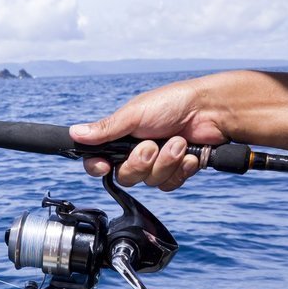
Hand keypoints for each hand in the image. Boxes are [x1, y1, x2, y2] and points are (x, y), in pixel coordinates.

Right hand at [69, 75, 234, 190]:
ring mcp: (157, 163)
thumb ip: (106, 129)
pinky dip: (180, 169)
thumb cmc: (173, 103)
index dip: (98, 168)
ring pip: (149, 182)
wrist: (213, 111)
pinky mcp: (176, 171)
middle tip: (152, 145)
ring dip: (166, 163)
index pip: (98, 161)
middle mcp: (136, 152)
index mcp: (121, 137)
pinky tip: (188, 155)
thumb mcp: (134, 114)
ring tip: (178, 143)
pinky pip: (169, 185)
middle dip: (141, 163)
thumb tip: (74, 133)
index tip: (103, 166)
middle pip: (125, 177)